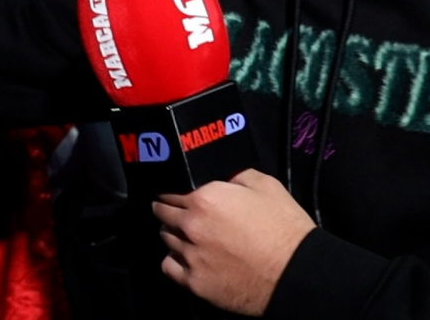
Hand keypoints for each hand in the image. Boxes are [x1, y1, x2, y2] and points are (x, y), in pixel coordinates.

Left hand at [153, 169, 316, 315]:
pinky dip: (175, 261)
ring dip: (174, 235)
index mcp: (203, 198)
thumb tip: (217, 175)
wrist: (297, 274)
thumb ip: (233, 175)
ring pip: (165, 238)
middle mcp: (190, 225)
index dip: (174, 193)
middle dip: (170, 211)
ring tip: (191, 237)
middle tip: (183, 215)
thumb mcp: (265, 185)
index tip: (179, 196)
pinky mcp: (194, 282)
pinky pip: (168, 266)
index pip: (169, 191)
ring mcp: (190, 255)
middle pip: (161, 213)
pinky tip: (189, 258)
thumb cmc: (284, 230)